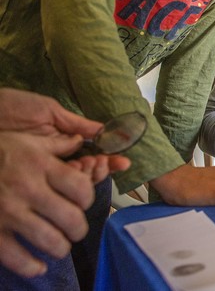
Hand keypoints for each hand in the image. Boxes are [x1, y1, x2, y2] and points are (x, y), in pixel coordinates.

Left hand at [0, 88, 130, 182]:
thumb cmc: (11, 107)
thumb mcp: (49, 111)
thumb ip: (76, 124)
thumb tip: (106, 131)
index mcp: (61, 143)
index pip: (91, 155)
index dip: (107, 160)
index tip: (122, 161)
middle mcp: (54, 161)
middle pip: (85, 173)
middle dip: (99, 170)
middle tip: (101, 163)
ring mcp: (41, 173)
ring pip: (73, 184)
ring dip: (87, 177)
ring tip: (91, 165)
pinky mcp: (29, 182)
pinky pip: (53, 188)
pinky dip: (68, 185)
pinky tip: (75, 173)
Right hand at [0, 131, 95, 277]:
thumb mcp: (27, 142)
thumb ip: (57, 145)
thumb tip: (80, 140)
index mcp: (42, 166)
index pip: (81, 188)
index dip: (89, 198)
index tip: (83, 202)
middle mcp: (28, 189)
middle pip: (71, 218)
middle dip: (78, 229)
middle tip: (75, 230)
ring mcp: (9, 212)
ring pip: (49, 240)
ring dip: (61, 248)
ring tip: (60, 246)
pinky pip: (15, 256)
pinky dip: (31, 266)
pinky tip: (38, 266)